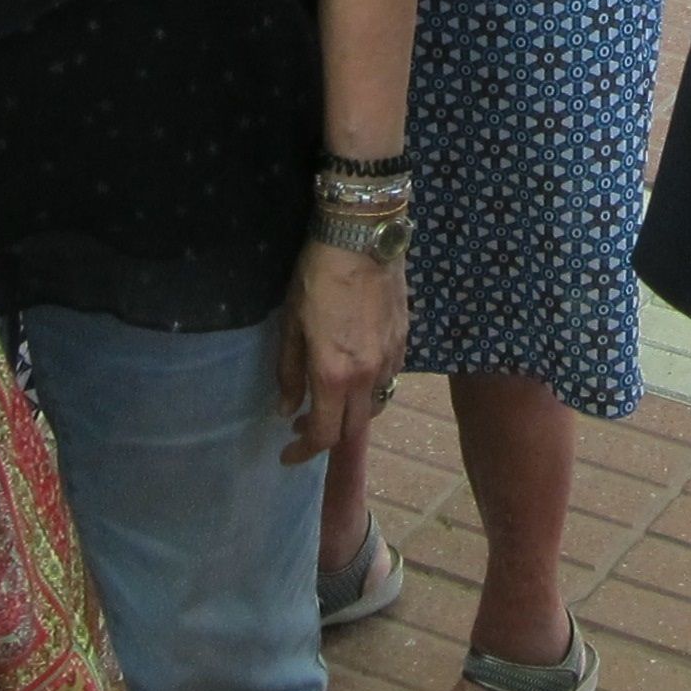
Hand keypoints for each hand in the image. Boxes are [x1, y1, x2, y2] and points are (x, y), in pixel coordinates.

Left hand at [279, 240, 406, 463]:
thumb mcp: (291, 325)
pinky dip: (369, 389)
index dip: (304, 452)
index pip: (324, 434)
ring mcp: (390, 359)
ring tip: (331, 400)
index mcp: (334, 375)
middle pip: (353, 428)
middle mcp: (367, 376)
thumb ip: (289, 373)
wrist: (362, 237)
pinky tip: (355, 372)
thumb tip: (286, 410)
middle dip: (327, 436)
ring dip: (351, 413)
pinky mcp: (404, 341)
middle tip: (304, 426)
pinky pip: (388, 379)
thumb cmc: (317, 278)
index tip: (287, 453)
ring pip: (374, 405)